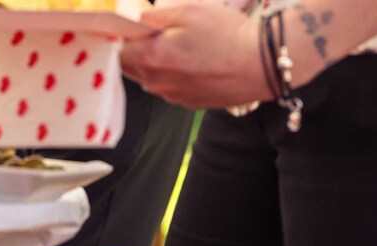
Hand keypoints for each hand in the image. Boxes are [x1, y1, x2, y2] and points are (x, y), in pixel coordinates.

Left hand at [121, 4, 269, 108]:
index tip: (120, 25)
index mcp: (151, 58)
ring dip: (151, 61)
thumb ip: (150, 16)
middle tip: (145, 30)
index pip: (114, 50)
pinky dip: (169, 73)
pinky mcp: (187, 103)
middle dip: (131, 48)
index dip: (114, 35)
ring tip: (171, 44)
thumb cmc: (227, 34)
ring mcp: (172, 96)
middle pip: (128, 66)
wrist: (262, 64)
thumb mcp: (186, 10)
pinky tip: (187, 60)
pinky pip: (167, 86)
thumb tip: (130, 17)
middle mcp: (157, 84)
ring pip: (148, 77)